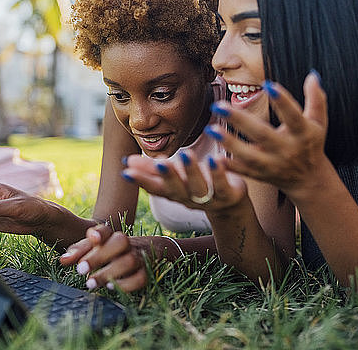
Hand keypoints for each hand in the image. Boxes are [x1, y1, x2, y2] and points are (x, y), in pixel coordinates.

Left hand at [59, 225, 146, 291]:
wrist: (147, 251)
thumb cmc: (112, 251)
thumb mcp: (95, 248)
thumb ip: (79, 251)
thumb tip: (63, 260)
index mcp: (112, 236)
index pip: (107, 230)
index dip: (100, 233)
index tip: (92, 239)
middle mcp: (127, 243)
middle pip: (120, 242)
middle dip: (100, 256)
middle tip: (80, 270)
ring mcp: (138, 257)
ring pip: (129, 261)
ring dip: (108, 273)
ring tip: (90, 283)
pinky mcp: (146, 272)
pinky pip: (140, 278)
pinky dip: (125, 284)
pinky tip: (110, 286)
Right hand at [121, 150, 248, 216]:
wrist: (230, 203)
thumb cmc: (197, 183)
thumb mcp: (174, 176)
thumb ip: (152, 169)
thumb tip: (127, 160)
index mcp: (173, 193)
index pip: (155, 188)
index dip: (142, 181)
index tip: (127, 170)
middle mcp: (189, 198)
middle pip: (176, 189)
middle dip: (168, 175)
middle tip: (160, 162)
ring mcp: (209, 199)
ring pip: (199, 187)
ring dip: (192, 171)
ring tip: (186, 154)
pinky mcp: (229, 196)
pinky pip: (223, 185)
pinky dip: (219, 174)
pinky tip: (216, 159)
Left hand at [208, 71, 329, 197]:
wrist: (308, 179)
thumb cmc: (311, 143)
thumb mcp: (319, 122)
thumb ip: (317, 99)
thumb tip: (312, 75)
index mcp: (303, 134)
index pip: (293, 116)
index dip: (283, 101)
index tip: (267, 84)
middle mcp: (287, 150)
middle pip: (262, 134)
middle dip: (240, 120)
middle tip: (218, 105)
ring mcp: (273, 164)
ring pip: (249, 155)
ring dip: (229, 143)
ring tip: (211, 129)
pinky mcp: (261, 175)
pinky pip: (243, 171)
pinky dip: (229, 167)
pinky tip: (213, 157)